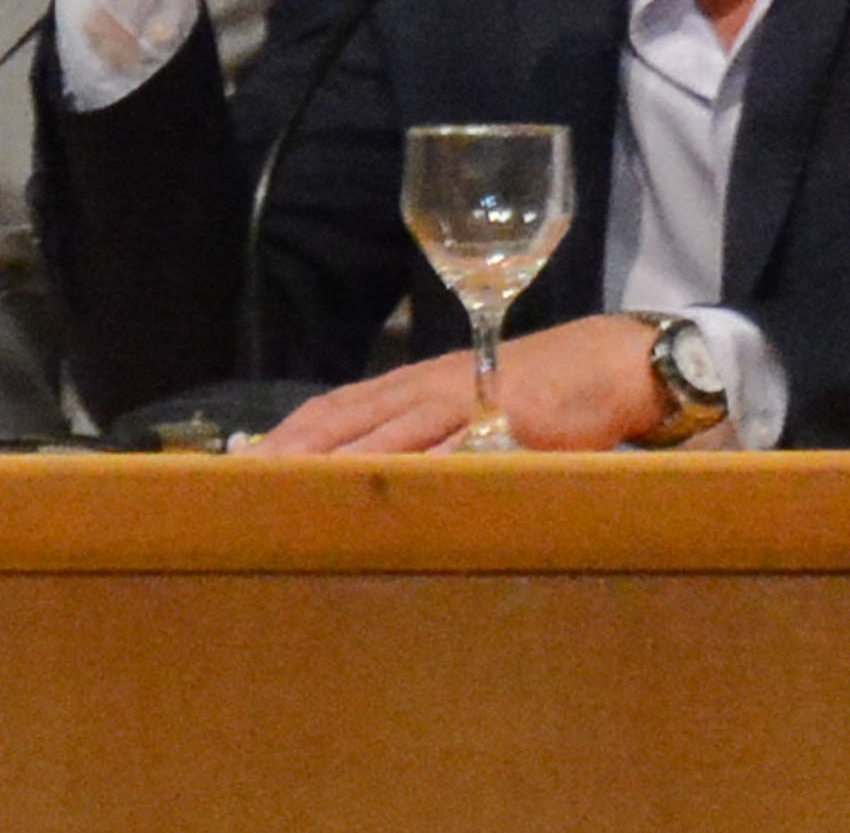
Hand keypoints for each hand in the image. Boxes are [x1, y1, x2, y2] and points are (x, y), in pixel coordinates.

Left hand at [239, 315, 670, 453]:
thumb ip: (425, 439)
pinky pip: (462, 443)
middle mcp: (425, 385)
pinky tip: (397, 487)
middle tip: (248, 482)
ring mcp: (465, 397)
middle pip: (346, 415)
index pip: (333, 408)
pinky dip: (427, 464)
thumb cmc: (533, 393)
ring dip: (345, 458)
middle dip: (295, 449)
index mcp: (409, 386)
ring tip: (302, 485)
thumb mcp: (467, 412)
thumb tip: (373, 481)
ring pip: (392, 428)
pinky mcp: (510, 415)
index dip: (288, 435)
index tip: (242, 465)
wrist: (607, 363)